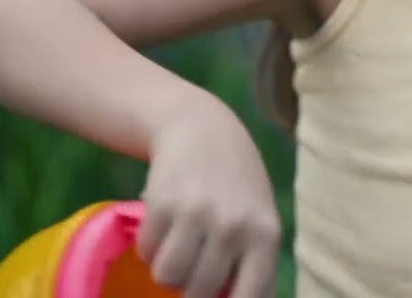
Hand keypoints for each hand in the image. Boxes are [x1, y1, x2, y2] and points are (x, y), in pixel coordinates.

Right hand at [136, 102, 281, 297]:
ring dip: (168, 270)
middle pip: (198, 293)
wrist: (202, 129)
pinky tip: (165, 224)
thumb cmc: (237, 184)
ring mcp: (196, 214)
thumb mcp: (259, 220)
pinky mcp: (162, 204)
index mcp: (265, 235)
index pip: (250, 297)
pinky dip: (150, 247)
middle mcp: (233, 227)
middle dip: (191, 288)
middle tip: (195, 265)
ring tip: (179, 246)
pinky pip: (146, 253)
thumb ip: (252, 264)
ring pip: (167, 278)